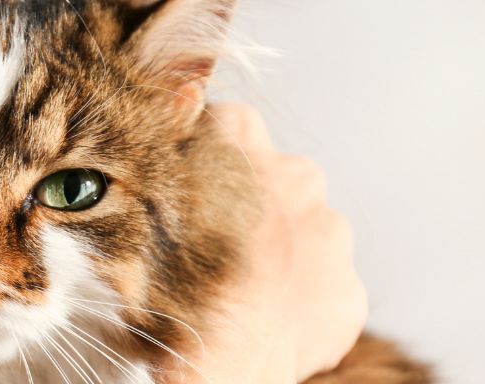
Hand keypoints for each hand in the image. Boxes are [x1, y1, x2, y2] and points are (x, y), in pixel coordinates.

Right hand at [162, 103, 366, 382]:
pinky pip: (325, 287)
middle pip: (279, 175)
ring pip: (307, 232)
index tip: (195, 187)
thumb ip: (164, 158)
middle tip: (217, 246)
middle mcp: (296, 176)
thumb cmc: (157, 284)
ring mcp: (330, 235)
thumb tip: (169, 126)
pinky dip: (300, 301)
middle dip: (256, 203)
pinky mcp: (347, 292)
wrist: (209, 364)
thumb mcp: (138, 200)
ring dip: (282, 253)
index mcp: (240, 141)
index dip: (210, 156)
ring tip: (241, 290)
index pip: (230, 124)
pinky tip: (265, 320)